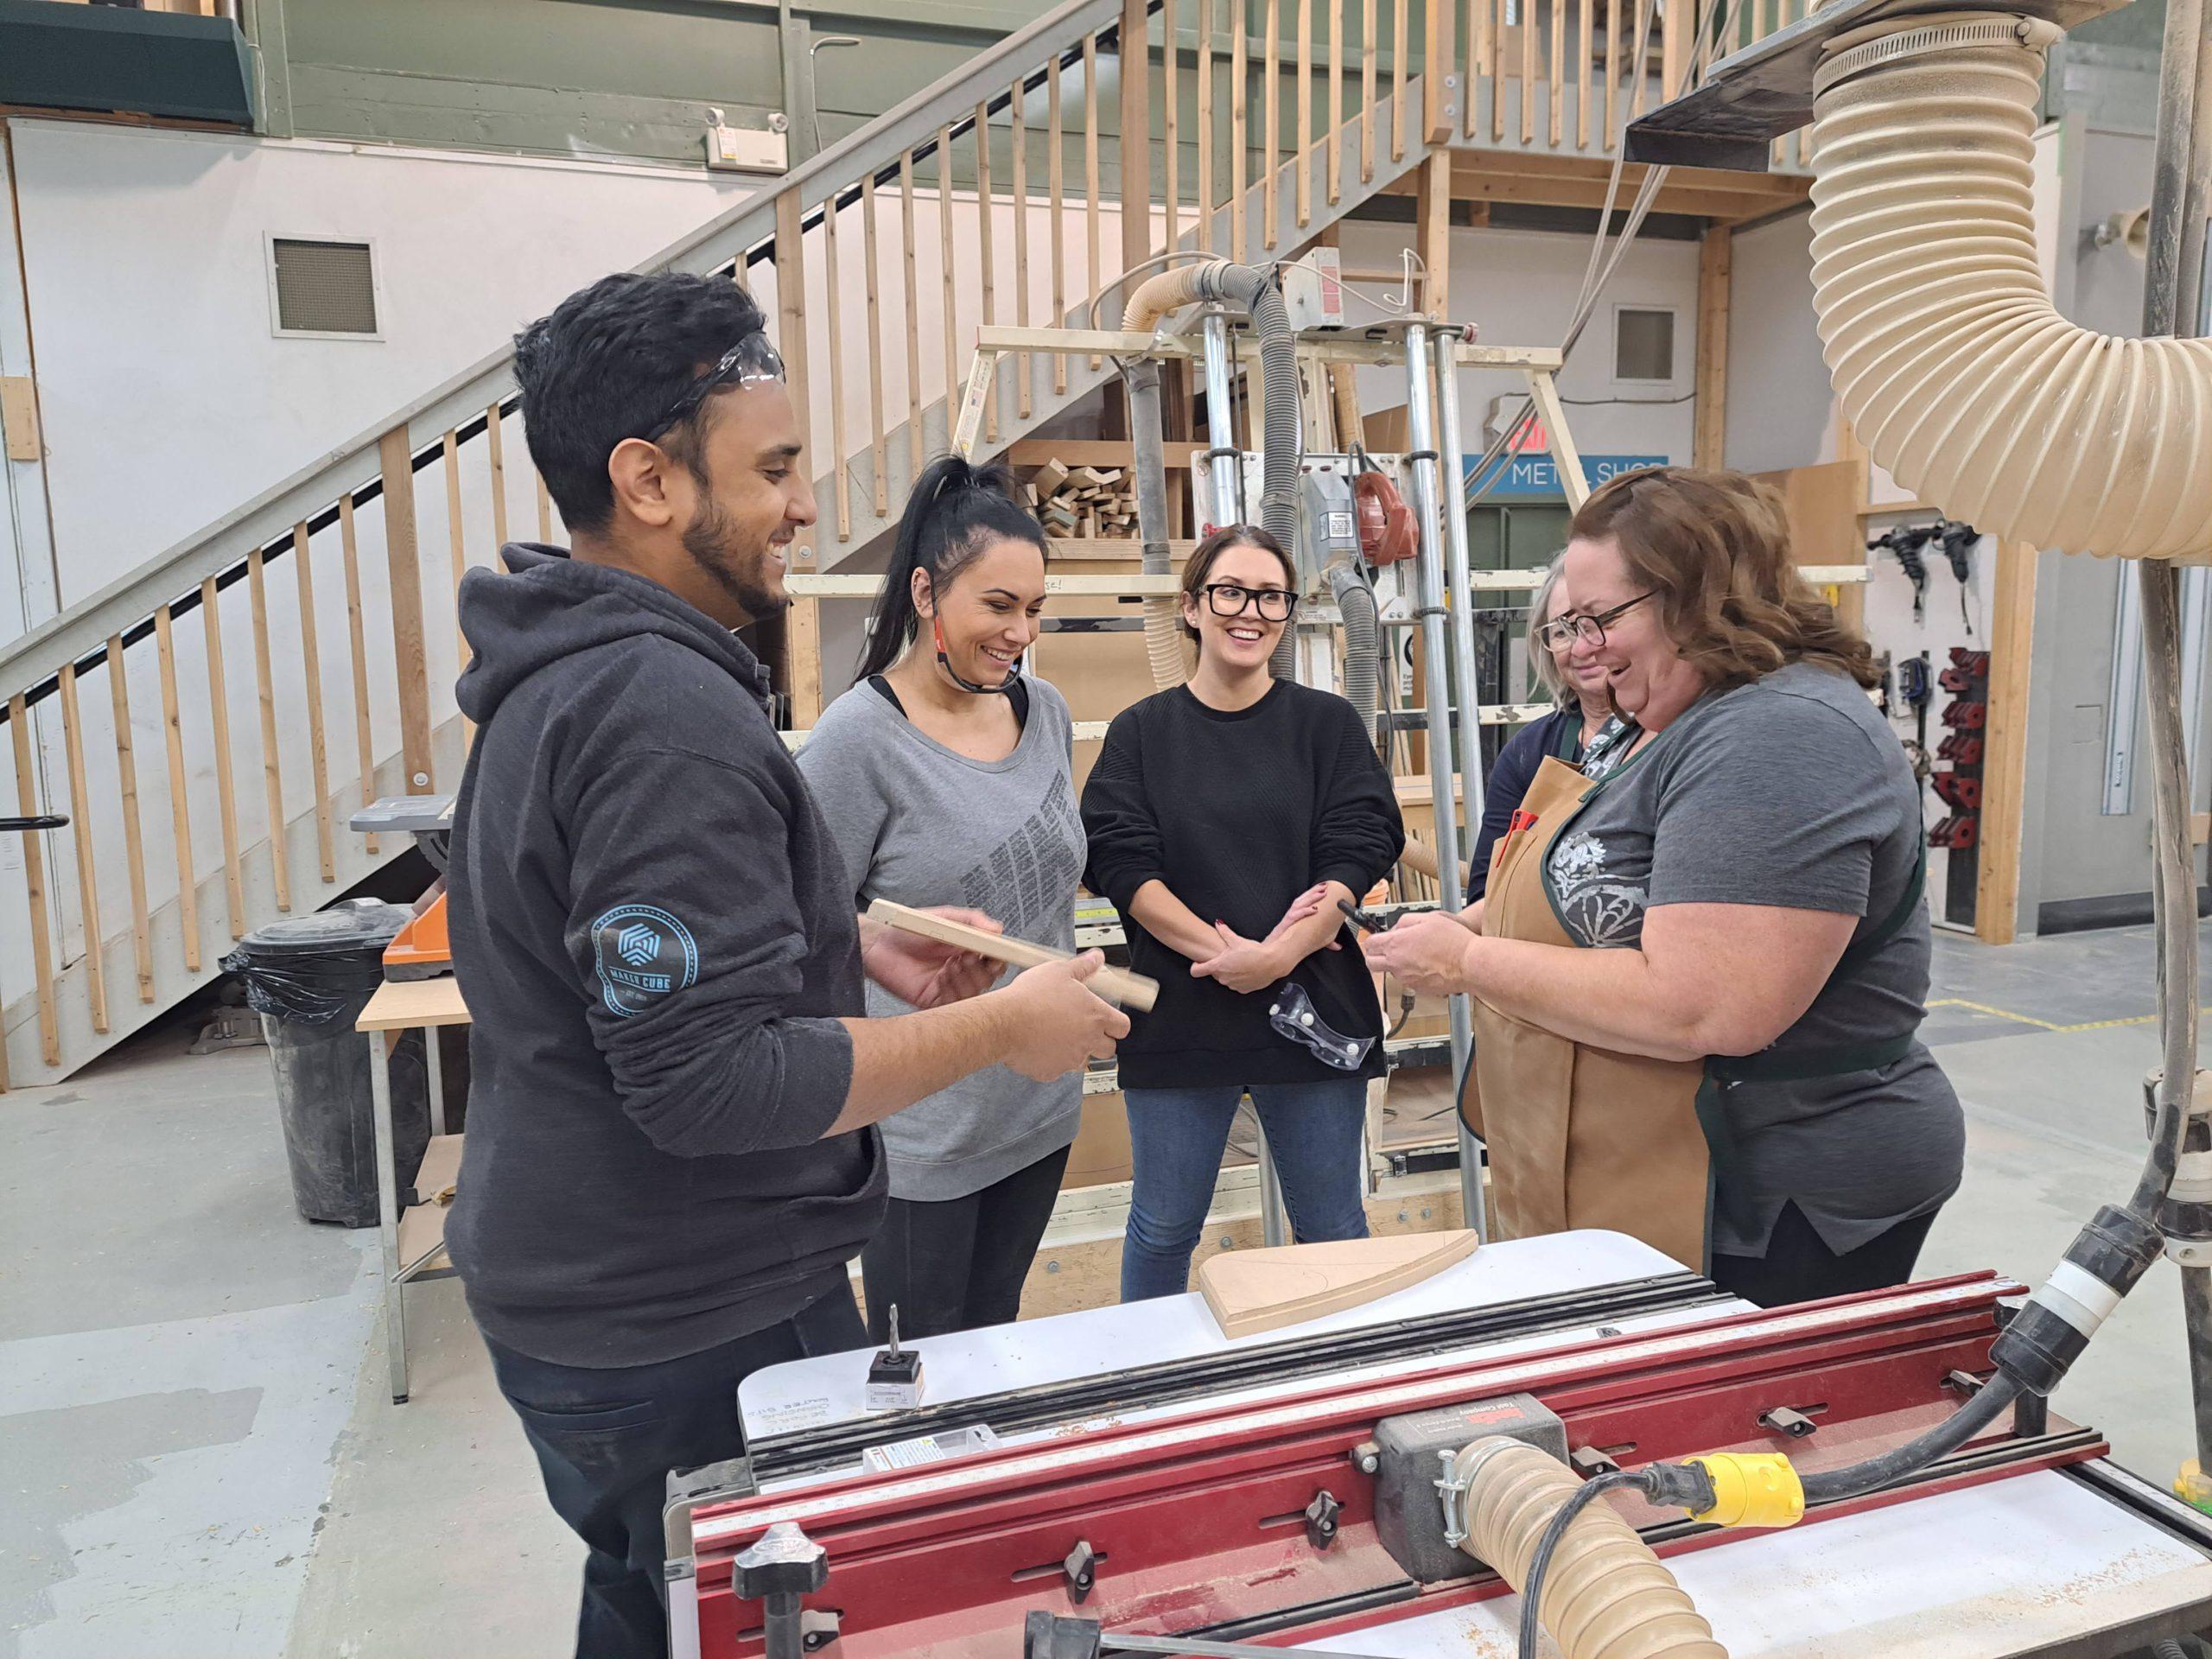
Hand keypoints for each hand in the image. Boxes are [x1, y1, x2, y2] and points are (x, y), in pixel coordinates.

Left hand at [861, 906, 1003, 1008]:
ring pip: (974, 994)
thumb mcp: (945, 917)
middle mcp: (961, 970)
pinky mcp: (933, 1001)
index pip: (993, 960)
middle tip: (967, 957)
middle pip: (988, 979)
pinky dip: (953, 990)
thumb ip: (972, 920)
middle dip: (982, 970)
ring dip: (967, 979)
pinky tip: (942, 976)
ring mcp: (948, 986)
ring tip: (951, 964)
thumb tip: (998, 929)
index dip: (998, 959)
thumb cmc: (910, 928)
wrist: (880, 943)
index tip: (996, 954)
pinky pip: (954, 1004)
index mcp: (967, 950)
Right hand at [996, 953, 1130, 1079]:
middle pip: (1108, 1048)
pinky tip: (1038, 1044)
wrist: (1004, 1022)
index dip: (1117, 1024)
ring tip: (1054, 1034)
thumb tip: (1096, 958)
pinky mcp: (1051, 1072)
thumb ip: (1083, 966)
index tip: (1110, 1021)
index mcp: (1095, 1016)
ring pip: (1081, 1060)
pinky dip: (1050, 1060)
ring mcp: (1070, 1059)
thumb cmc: (1030, 998)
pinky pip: (1056, 1069)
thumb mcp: (1059, 971)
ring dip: (1074, 1050)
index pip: (1123, 1027)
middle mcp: (1087, 1040)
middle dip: (1099, 1040)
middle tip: (1081, 1028)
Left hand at [1190, 923, 1289, 994]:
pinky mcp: (1242, 989)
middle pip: (1214, 973)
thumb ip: (1224, 932)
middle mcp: (1223, 978)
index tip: (1199, 962)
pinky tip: (1246, 970)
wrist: (1271, 963)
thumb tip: (1218, 924)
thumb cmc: (1254, 953)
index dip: (1196, 966)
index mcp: (1218, 966)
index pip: (1196, 971)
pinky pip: (1236, 984)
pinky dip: (1238, 978)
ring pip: (1225, 978)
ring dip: (1229, 972)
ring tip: (1239, 963)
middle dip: (1218, 965)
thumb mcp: (1237, 940)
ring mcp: (1233, 985)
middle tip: (1228, 957)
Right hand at [1264, 883, 1340, 951]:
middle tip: (1325, 886)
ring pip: (1299, 904)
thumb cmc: (1288, 944)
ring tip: (1322, 893)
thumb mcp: (1308, 941)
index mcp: (1295, 916)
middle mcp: (1291, 915)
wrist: (1273, 953)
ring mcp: (1288, 920)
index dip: (1313, 893)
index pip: (1304, 901)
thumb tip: (1338, 946)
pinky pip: (1295, 916)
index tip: (1324, 887)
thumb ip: (1323, 942)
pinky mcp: (1285, 925)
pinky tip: (1314, 909)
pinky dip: (1305, 911)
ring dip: (1311, 898)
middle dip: (1314, 891)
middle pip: (1302, 898)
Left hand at [1361, 909, 1476, 996]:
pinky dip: (1412, 972)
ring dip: (1396, 963)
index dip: (1372, 939)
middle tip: (1385, 949)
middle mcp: (1397, 964)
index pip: (1369, 944)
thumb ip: (1405, 922)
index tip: (1377, 938)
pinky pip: (1408, 979)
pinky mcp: (1418, 988)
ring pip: (1391, 971)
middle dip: (1375, 955)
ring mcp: (1406, 979)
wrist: (1469, 963)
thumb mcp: (1427, 918)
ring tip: (1416, 954)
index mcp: (1396, 945)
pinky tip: (1426, 963)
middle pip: (1372, 963)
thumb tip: (1396, 928)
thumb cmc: (1453, 941)